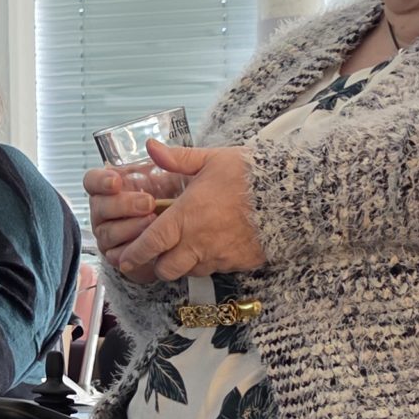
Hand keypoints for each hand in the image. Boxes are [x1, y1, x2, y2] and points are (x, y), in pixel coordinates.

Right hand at [82, 160, 182, 262]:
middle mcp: (104, 209)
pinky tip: (148, 245)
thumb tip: (153, 144)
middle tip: (148, 203)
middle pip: (99, 207)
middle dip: (122, 205)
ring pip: (107, 232)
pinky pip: (116, 255)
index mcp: (111, 187)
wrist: (188, 232)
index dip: (99, 181)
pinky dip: (131, 251)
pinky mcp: (116, 255)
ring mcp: (108, 233)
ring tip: (153, 223)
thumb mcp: (179, 175)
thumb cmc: (176, 200)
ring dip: (129, 228)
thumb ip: (170, 158)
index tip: (116, 181)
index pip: (92, 180)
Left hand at [115, 142, 264, 283]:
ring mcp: (220, 256)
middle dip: (157, 265)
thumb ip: (178, 158)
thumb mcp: (212, 159)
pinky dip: (209, 263)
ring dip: (184, 264)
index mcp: (187, 216)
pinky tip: (213, 246)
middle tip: (156, 255)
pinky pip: (215, 270)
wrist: (293, 196)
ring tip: (187, 247)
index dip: (135, 253)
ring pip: (190, 272)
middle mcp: (199, 241)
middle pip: (166, 269)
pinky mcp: (239, 263)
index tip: (124, 259)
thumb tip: (150, 146)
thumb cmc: (251, 175)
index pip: (151, 242)